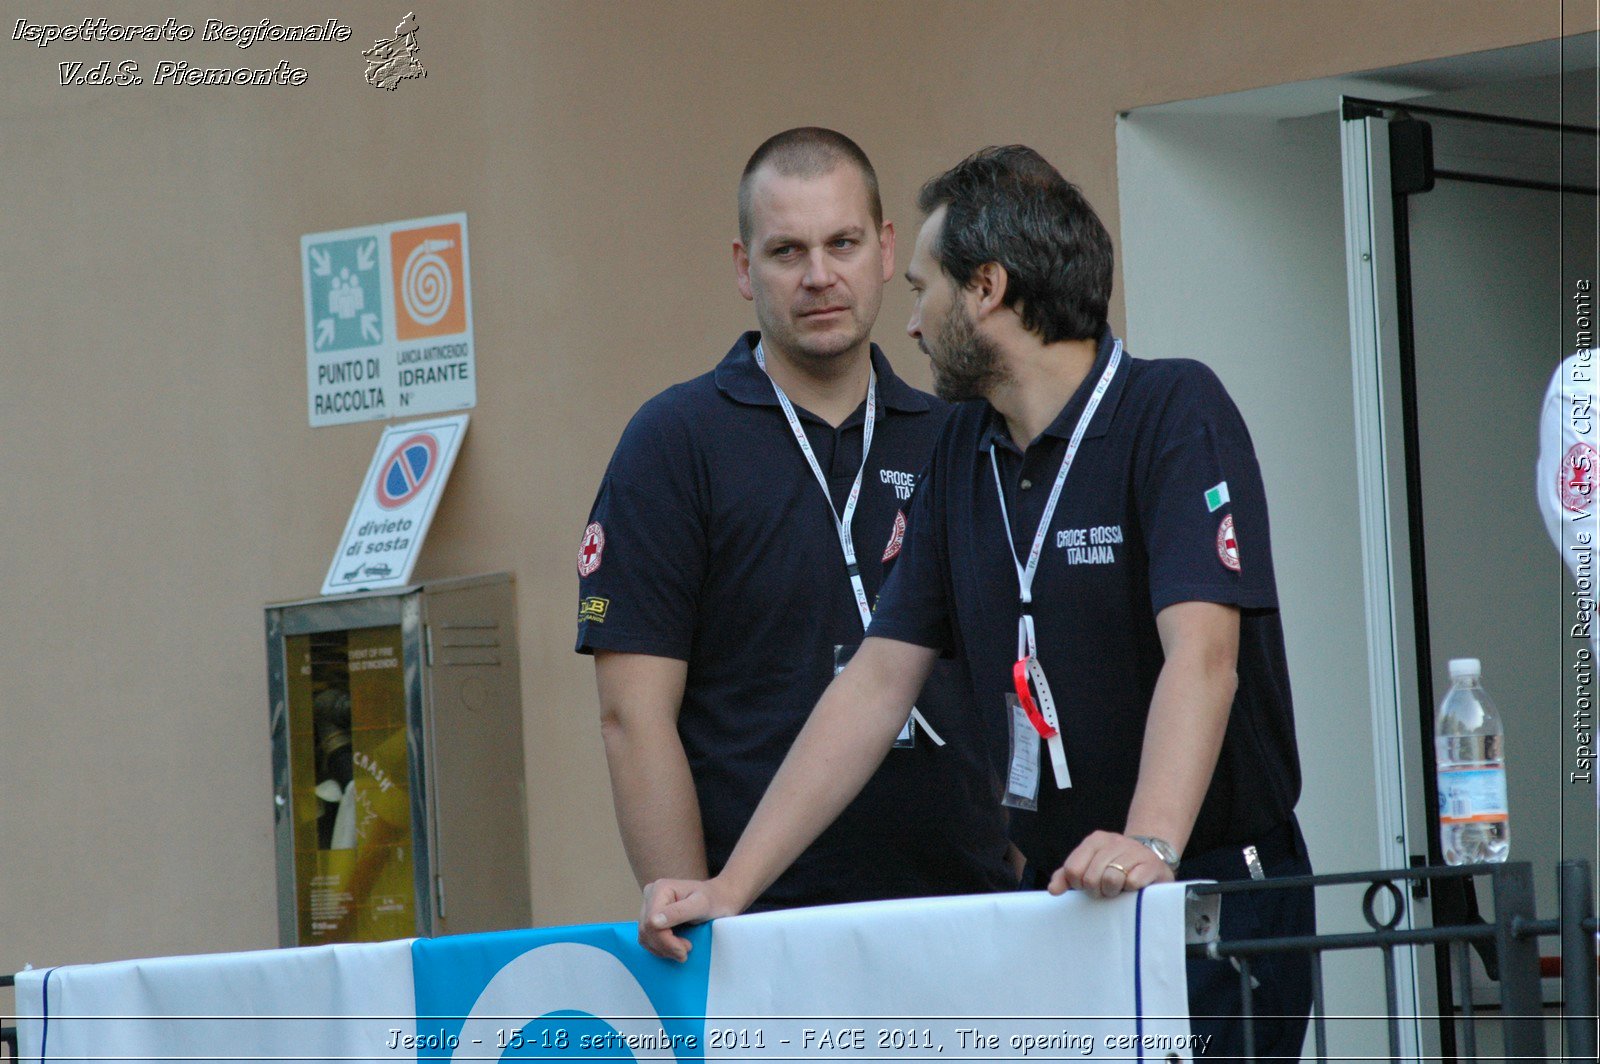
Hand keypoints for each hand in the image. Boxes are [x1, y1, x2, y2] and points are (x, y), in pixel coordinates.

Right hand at [638, 876, 741, 960]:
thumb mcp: (701, 905)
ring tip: (683, 949)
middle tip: (686, 952)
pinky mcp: (650, 916)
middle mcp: (651, 895)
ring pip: (644, 936)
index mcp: (660, 889)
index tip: (687, 948)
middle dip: (666, 946)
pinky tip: (675, 946)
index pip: (651, 923)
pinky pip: (647, 938)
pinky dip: (660, 947)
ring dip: (663, 949)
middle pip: (646, 930)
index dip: (666, 941)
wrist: (719, 899)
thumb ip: (679, 912)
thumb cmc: (714, 901)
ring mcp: (649, 906)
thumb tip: (653, 922)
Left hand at [1047, 830, 1174, 897]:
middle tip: (1105, 890)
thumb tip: (1053, 890)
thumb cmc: (1116, 867)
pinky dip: (1131, 889)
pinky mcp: (1150, 865)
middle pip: (1090, 878)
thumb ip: (1067, 876)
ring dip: (1113, 891)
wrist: (1152, 859)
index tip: (1087, 886)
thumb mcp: (1089, 866)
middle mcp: (1113, 841)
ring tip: (1119, 889)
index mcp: (1094, 841)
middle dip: (1096, 891)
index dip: (1078, 885)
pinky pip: (1132, 882)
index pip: (1072, 870)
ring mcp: (1133, 851)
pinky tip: (1134, 887)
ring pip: (1110, 880)